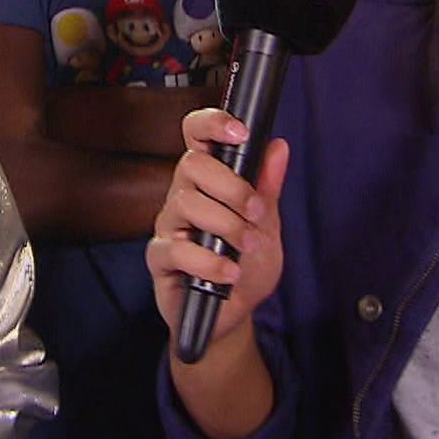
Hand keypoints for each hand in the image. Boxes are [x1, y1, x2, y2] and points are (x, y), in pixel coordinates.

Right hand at [146, 107, 290, 354]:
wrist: (234, 315)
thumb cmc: (246, 266)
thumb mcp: (267, 226)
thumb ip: (268, 188)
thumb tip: (278, 147)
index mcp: (208, 180)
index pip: (196, 135)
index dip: (212, 123)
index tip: (240, 133)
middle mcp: (184, 195)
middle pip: (191, 164)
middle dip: (231, 187)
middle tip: (256, 212)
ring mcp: (169, 225)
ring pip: (186, 203)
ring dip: (226, 225)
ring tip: (247, 247)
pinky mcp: (160, 258)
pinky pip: (177, 249)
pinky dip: (209, 262)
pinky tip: (228, 274)